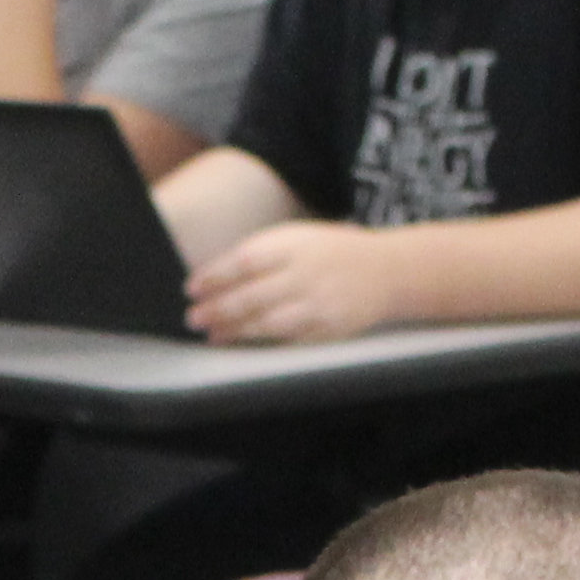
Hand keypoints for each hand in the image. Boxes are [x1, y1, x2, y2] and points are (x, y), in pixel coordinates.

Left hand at [182, 219, 405, 345]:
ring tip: (212, 333)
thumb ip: (262, 255)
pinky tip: (243, 341)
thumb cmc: (333, 253)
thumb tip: (217, 277)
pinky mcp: (328, 328)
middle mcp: (306, 274)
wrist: (387, 271)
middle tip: (194, 317)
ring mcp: (318, 303)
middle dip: (218, 308)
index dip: (215, 276)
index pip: (245, 261)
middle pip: (252, 295)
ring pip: (268, 322)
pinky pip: (289, 338)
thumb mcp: (298, 238)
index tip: (192, 287)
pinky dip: (263, 341)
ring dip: (235, 329)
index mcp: (294, 245)